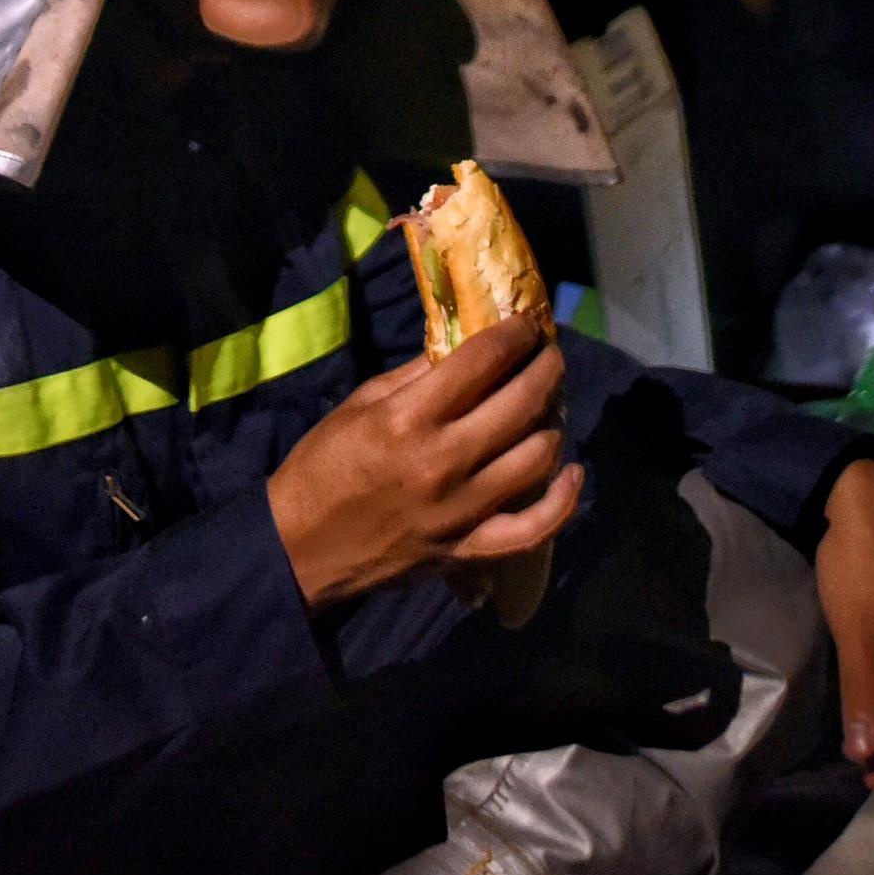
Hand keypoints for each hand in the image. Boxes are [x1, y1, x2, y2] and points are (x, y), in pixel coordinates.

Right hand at [266, 318, 582, 611]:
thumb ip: (416, 376)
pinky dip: (562, 501)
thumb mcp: (359, 405)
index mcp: (410, 418)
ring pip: (537, 457)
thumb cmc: (323, 468)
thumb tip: (465, 348)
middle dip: (546, 367)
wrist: (299, 549)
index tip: (526, 325)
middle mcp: (444, 460)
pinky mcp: (468, 548)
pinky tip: (574, 473)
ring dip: (552, 423)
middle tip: (551, 355)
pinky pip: (532, 528)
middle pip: (522, 402)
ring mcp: (461, 509)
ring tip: (548, 407)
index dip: (514, 334)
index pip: (483, 361)